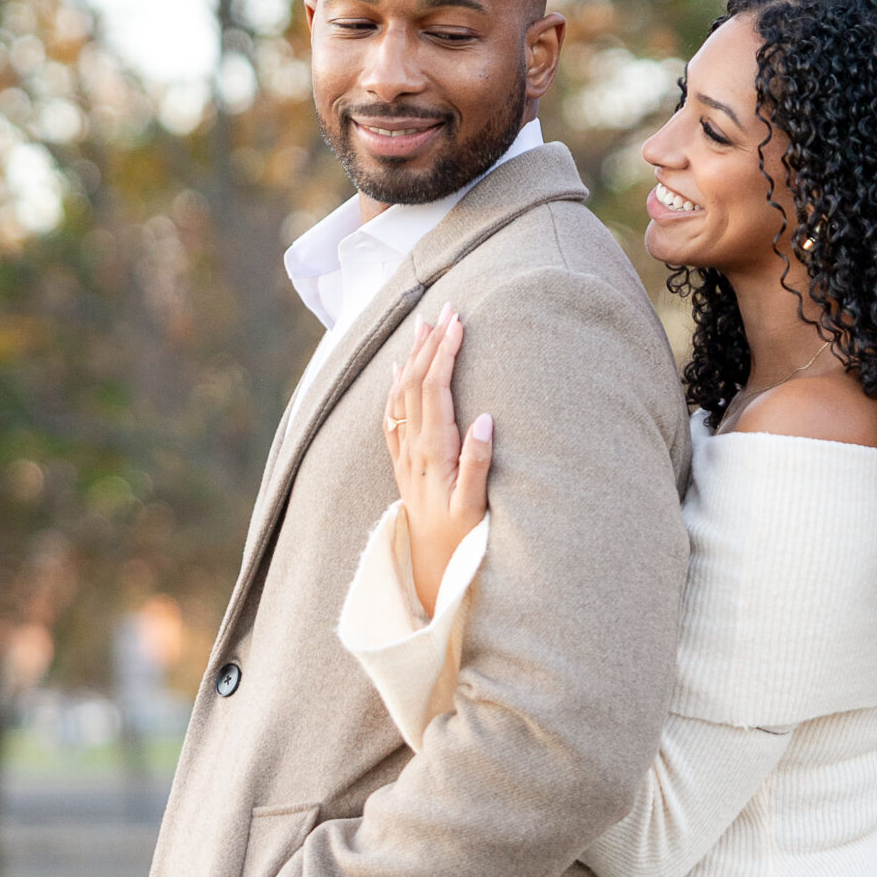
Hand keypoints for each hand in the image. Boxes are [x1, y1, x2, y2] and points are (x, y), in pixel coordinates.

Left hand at [384, 303, 493, 618]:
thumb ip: (478, 463)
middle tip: (446, 308)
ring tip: (424, 325)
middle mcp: (413, 449)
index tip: (458, 321)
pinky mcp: (403, 464)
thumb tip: (483, 419)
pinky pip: (393, 416)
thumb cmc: (461, 541)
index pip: (435, 390)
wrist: (430, 569)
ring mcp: (404, 456)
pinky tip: (400, 372)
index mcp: (433, 453)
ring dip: (414, 358)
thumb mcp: (475, 507)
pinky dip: (397, 388)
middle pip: (417, 384)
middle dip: (431, 344)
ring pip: (403, 395)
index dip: (445, 353)